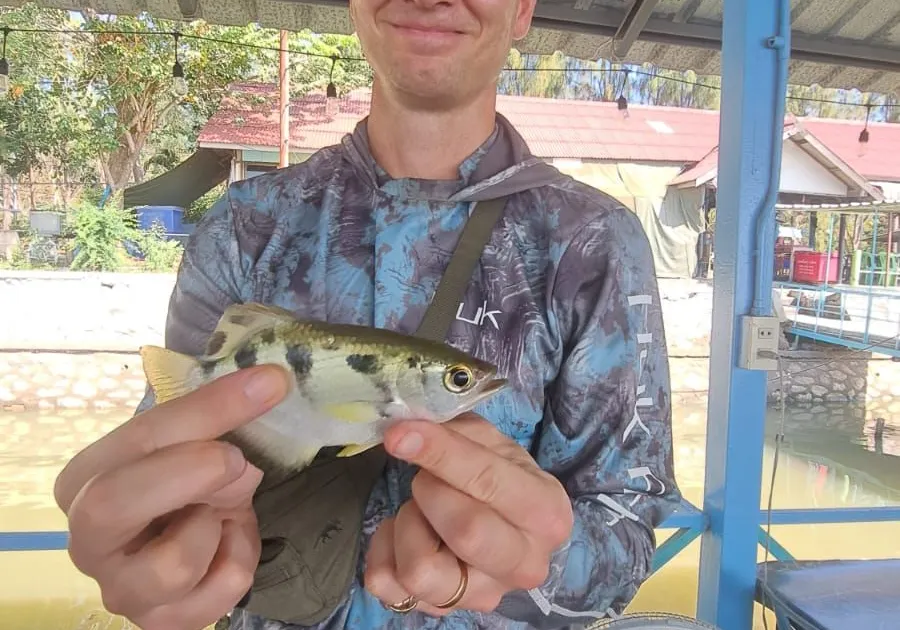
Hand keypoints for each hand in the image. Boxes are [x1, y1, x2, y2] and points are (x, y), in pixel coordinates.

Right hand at [53, 365, 289, 629]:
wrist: (202, 532)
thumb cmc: (188, 480)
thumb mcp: (198, 440)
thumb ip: (219, 416)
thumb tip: (270, 383)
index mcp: (83, 481)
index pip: (137, 438)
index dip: (208, 410)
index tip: (268, 385)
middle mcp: (86, 542)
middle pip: (112, 505)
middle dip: (191, 474)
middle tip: (238, 461)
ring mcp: (122, 589)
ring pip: (172, 564)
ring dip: (218, 525)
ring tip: (222, 511)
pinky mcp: (162, 621)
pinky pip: (221, 589)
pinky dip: (241, 555)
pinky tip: (229, 541)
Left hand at [364, 413, 573, 616]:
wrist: (507, 527)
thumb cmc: (500, 479)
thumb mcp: (492, 444)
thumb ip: (456, 433)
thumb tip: (404, 430)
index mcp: (546, 514)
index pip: (489, 483)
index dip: (441, 454)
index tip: (401, 434)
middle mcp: (524, 565)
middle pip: (465, 532)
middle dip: (431, 493)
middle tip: (427, 478)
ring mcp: (483, 595)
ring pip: (420, 570)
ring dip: (408, 525)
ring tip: (421, 511)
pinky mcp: (442, 610)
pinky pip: (387, 584)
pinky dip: (384, 548)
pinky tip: (404, 533)